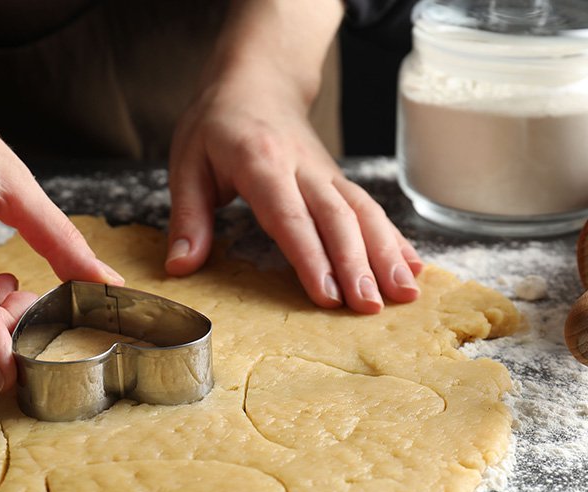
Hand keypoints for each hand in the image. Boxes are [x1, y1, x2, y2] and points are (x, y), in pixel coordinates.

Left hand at [166, 72, 421, 312]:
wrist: (257, 82)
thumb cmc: (217, 126)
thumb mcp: (187, 164)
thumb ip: (188, 217)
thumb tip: (180, 267)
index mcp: (260, 162)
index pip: (288, 216)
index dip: (310, 257)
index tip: (327, 295)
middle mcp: (302, 167)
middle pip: (336, 217)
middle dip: (356, 264)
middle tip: (369, 307)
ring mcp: (326, 173)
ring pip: (363, 212)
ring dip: (386, 254)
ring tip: (404, 295)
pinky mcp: (338, 180)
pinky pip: (370, 208)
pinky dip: (394, 238)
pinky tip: (413, 267)